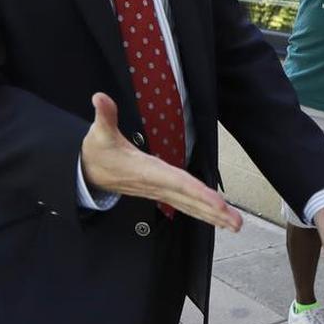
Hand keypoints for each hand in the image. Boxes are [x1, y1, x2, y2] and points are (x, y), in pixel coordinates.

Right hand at [80, 93, 241, 230]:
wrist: (86, 173)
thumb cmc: (97, 152)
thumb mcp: (100, 133)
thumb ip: (105, 115)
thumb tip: (99, 98)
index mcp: (148, 171)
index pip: (178, 183)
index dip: (199, 192)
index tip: (217, 203)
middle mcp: (157, 184)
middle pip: (190, 199)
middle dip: (214, 211)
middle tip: (237, 223)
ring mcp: (160, 191)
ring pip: (190, 206)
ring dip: (213, 216)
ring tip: (236, 225)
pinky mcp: (161, 193)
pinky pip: (185, 205)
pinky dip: (202, 212)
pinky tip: (218, 219)